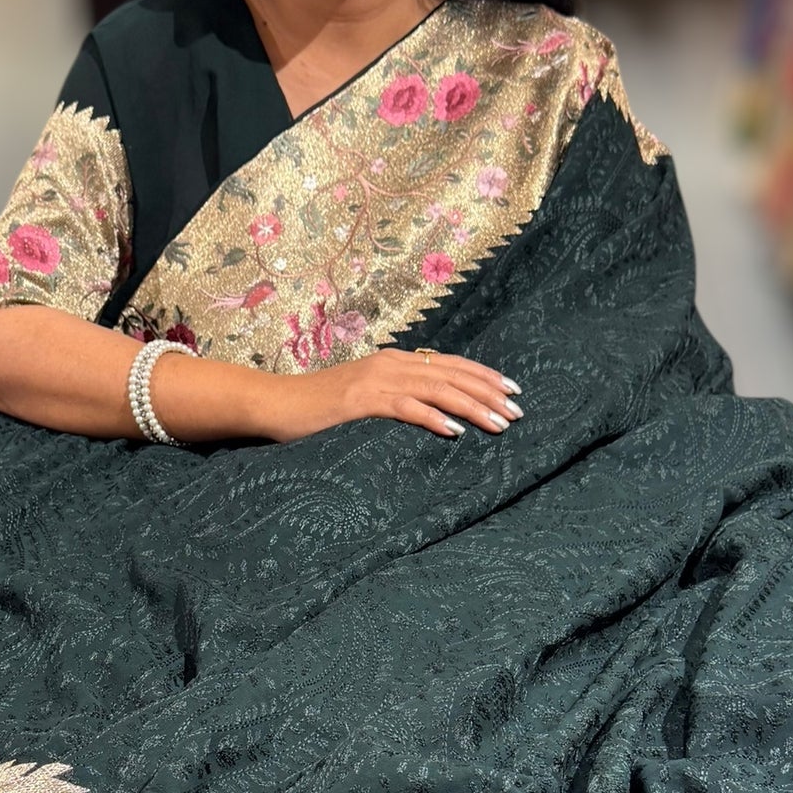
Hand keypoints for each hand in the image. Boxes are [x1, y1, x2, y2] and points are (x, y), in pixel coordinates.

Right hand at [259, 349, 521, 442]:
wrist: (274, 404)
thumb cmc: (317, 408)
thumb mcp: (362, 397)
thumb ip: (393, 397)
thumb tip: (428, 412)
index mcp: (393, 361)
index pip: (449, 364)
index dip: (483, 376)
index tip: (511, 390)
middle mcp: (390, 364)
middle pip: (451, 374)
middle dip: (488, 392)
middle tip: (518, 410)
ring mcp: (375, 381)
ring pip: (437, 389)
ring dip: (472, 406)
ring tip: (500, 422)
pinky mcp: (360, 401)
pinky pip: (406, 407)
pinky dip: (433, 418)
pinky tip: (455, 432)